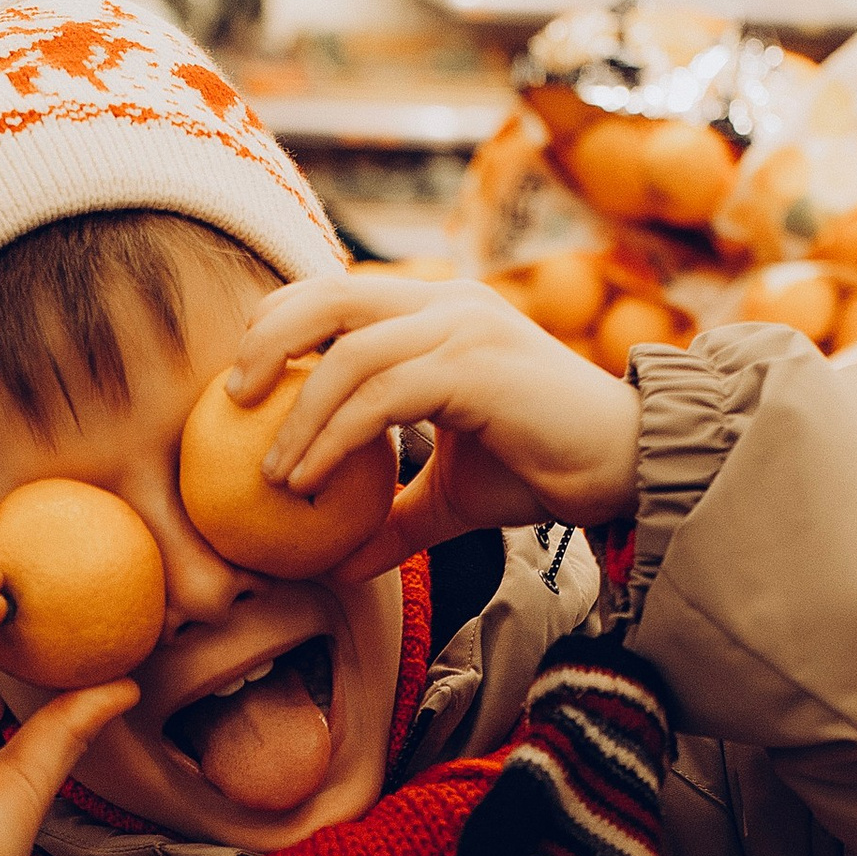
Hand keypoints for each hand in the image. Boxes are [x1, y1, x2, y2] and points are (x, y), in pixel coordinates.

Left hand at [219, 274, 643, 586]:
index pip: (339, 291)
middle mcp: (447, 303)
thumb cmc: (545, 472)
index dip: (281, 321)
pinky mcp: (474, 367)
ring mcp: (463, 328)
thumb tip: (334, 564)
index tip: (244, 382)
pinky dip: (333, 440)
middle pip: (329, 294)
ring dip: (297, 415)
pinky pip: (379, 396)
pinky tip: (308, 480)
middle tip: (231, 401)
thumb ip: (392, 516)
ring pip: (348, 352)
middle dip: (267, 339)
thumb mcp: (451, 497)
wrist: (625, 469)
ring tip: (271, 475)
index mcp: (438, 311)